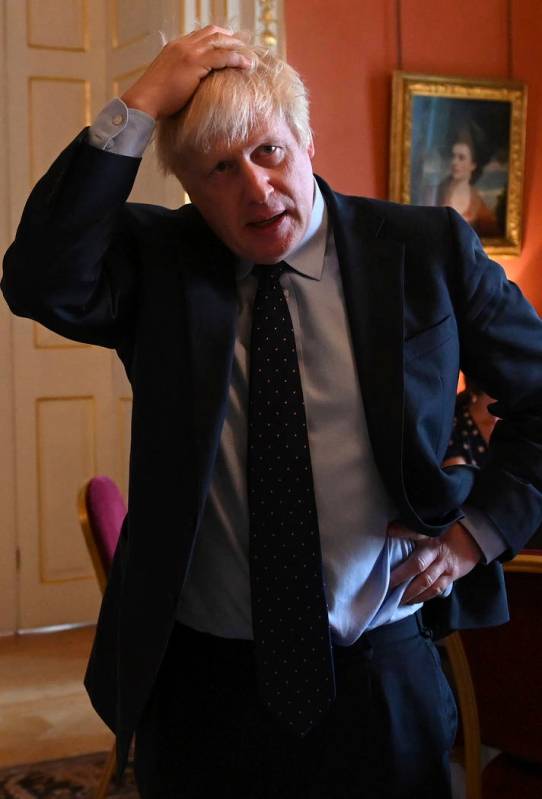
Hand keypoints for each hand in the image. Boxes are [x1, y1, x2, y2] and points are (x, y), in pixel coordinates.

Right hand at [121, 26, 251, 118]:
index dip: (217, 38)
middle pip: (212, 32)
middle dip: (230, 38)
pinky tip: (246, 64)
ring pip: (219, 41)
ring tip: (249, 56)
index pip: (200, 35)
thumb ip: (180, 76)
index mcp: (175, 47)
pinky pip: (222, 56)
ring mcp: (189, 52)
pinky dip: (236, 59)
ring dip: (237, 47)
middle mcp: (183, 45)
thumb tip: (191, 86)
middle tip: (244, 47)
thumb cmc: (155, 98)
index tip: (229, 44)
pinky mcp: (195, 63)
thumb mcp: (168, 80)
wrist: (145, 100)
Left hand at [388, 520, 482, 603]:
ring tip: (396, 599)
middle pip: (417, 564)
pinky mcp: (452, 575)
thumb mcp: (432, 525)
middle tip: (386, 586)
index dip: (400, 531)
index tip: (388, 533)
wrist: (473, 538)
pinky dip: (424, 596)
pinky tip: (413, 601)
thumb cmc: (448, 531)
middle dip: (401, 576)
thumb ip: (413, 528)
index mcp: (429, 535)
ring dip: (410, 592)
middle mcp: (436, 551)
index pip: (413, 531)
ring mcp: (444, 565)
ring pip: (426, 581)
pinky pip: (436, 589)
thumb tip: (390, 529)